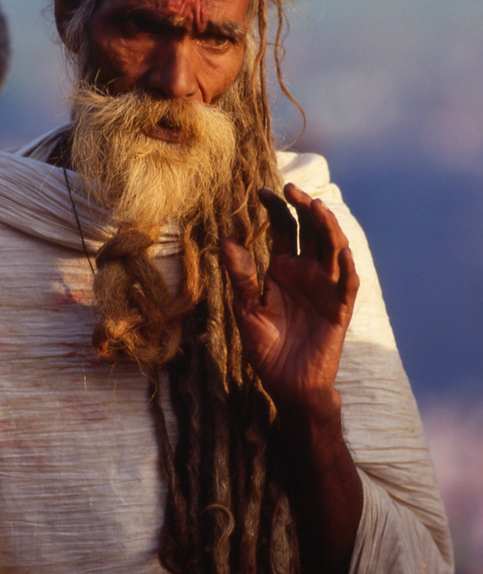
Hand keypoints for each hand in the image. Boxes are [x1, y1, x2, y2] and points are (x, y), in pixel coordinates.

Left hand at [221, 183, 358, 415]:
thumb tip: (226, 238)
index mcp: (284, 268)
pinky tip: (341, 251)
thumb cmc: (266, 348)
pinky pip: (347, 284)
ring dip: (327, 227)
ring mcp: (326, 288)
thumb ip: (241, 276)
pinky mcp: (339, 309)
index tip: (262, 192)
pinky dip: (346, 267)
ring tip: (316, 206)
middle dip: (303, 208)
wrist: (287, 384)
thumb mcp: (247, 309)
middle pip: (311, 230)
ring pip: (333, 248)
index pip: (284, 229)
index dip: (276, 209)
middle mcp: (307, 272)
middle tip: (290, 189)